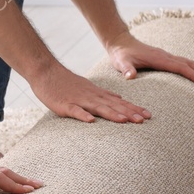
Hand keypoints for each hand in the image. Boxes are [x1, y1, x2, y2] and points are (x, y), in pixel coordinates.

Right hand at [30, 64, 151, 123]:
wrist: (46, 71)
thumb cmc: (66, 82)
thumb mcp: (88, 87)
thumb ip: (103, 94)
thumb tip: (119, 97)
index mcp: (97, 94)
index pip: (119, 102)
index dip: (133, 108)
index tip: (148, 115)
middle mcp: (91, 96)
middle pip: (113, 105)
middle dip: (129, 113)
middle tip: (144, 120)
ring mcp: (78, 100)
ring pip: (98, 107)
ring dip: (112, 114)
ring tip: (125, 120)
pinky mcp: (65, 105)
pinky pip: (75, 111)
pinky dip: (83, 115)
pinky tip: (91, 121)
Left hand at [107, 31, 193, 87]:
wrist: (120, 42)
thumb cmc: (121, 55)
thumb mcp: (121, 63)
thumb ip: (126, 70)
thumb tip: (131, 76)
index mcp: (159, 59)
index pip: (180, 67)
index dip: (193, 75)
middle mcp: (165, 56)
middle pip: (190, 64)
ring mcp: (166, 56)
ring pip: (189, 62)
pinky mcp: (165, 58)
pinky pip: (183, 63)